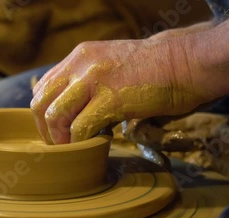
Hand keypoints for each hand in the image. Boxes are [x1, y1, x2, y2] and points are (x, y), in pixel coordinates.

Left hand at [31, 39, 209, 143]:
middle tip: (59, 146)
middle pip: (41, 102)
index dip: (44, 114)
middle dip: (45, 130)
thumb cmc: (154, 71)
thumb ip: (89, 83)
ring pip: (55, 116)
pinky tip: (95, 146)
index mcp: (79, 57)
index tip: (55, 131)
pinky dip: (81, 143)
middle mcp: (81, 64)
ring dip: (60, 140)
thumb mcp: (111, 67)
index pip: (43, 87)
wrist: (187, 63)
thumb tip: (75, 113)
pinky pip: (80, 128)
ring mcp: (93, 80)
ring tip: (74, 150)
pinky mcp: (110, 98)